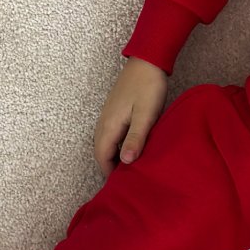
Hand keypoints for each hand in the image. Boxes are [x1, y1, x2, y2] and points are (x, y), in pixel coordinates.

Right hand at [94, 56, 168, 179]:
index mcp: (108, 126)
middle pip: (101, 152)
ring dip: (114, 157)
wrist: (147, 60)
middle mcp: (103, 123)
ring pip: (106, 144)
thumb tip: (126, 163)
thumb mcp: (146, 115)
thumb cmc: (148, 87)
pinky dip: (118, 146)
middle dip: (110, 168)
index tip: (121, 188)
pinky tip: (132, 148)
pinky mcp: (116, 111)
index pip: (102, 158)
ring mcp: (108, 116)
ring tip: (130, 169)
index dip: (110, 174)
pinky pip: (112, 135)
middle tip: (126, 183)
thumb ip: (136, 138)